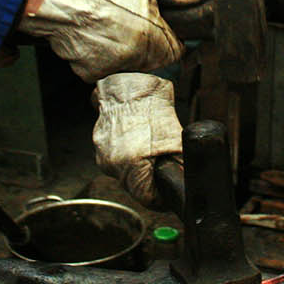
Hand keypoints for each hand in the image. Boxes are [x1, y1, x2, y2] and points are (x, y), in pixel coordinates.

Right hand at [19, 0, 204, 81]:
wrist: (57, 1)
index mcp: (156, 41)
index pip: (177, 50)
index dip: (170, 35)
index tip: (160, 27)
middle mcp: (137, 61)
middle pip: (152, 57)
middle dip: (145, 41)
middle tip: (130, 21)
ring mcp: (113, 70)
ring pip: (126, 62)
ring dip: (122, 48)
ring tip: (108, 25)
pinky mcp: (90, 75)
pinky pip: (101, 66)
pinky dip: (98, 54)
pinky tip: (93, 34)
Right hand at [92, 72, 182, 205]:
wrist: (133, 85)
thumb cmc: (152, 108)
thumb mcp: (175, 141)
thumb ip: (180, 168)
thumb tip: (186, 185)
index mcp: (130, 166)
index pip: (147, 198)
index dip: (161, 196)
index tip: (168, 190)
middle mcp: (111, 163)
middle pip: (134, 186)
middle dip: (149, 178)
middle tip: (161, 161)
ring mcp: (102, 153)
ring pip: (124, 172)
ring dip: (137, 165)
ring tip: (148, 144)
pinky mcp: (97, 143)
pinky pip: (115, 157)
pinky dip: (126, 152)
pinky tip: (136, 137)